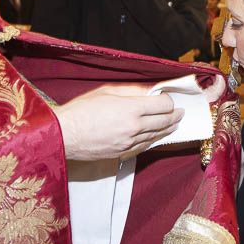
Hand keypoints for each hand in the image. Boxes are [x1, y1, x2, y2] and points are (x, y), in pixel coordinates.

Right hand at [54, 84, 182, 160]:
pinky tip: (158, 136)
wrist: (64, 135)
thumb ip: (132, 91)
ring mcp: (130, 143)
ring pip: (157, 136)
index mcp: (132, 109)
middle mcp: (135, 128)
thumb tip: (150, 90)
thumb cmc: (81, 110)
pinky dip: (155, 140)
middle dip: (175, 115)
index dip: (169, 100)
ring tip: (174, 123)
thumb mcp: (106, 91)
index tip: (168, 98)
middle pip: (165, 121)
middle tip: (180, 112)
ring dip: (168, 129)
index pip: (163, 105)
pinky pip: (145, 146)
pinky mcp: (123, 153)